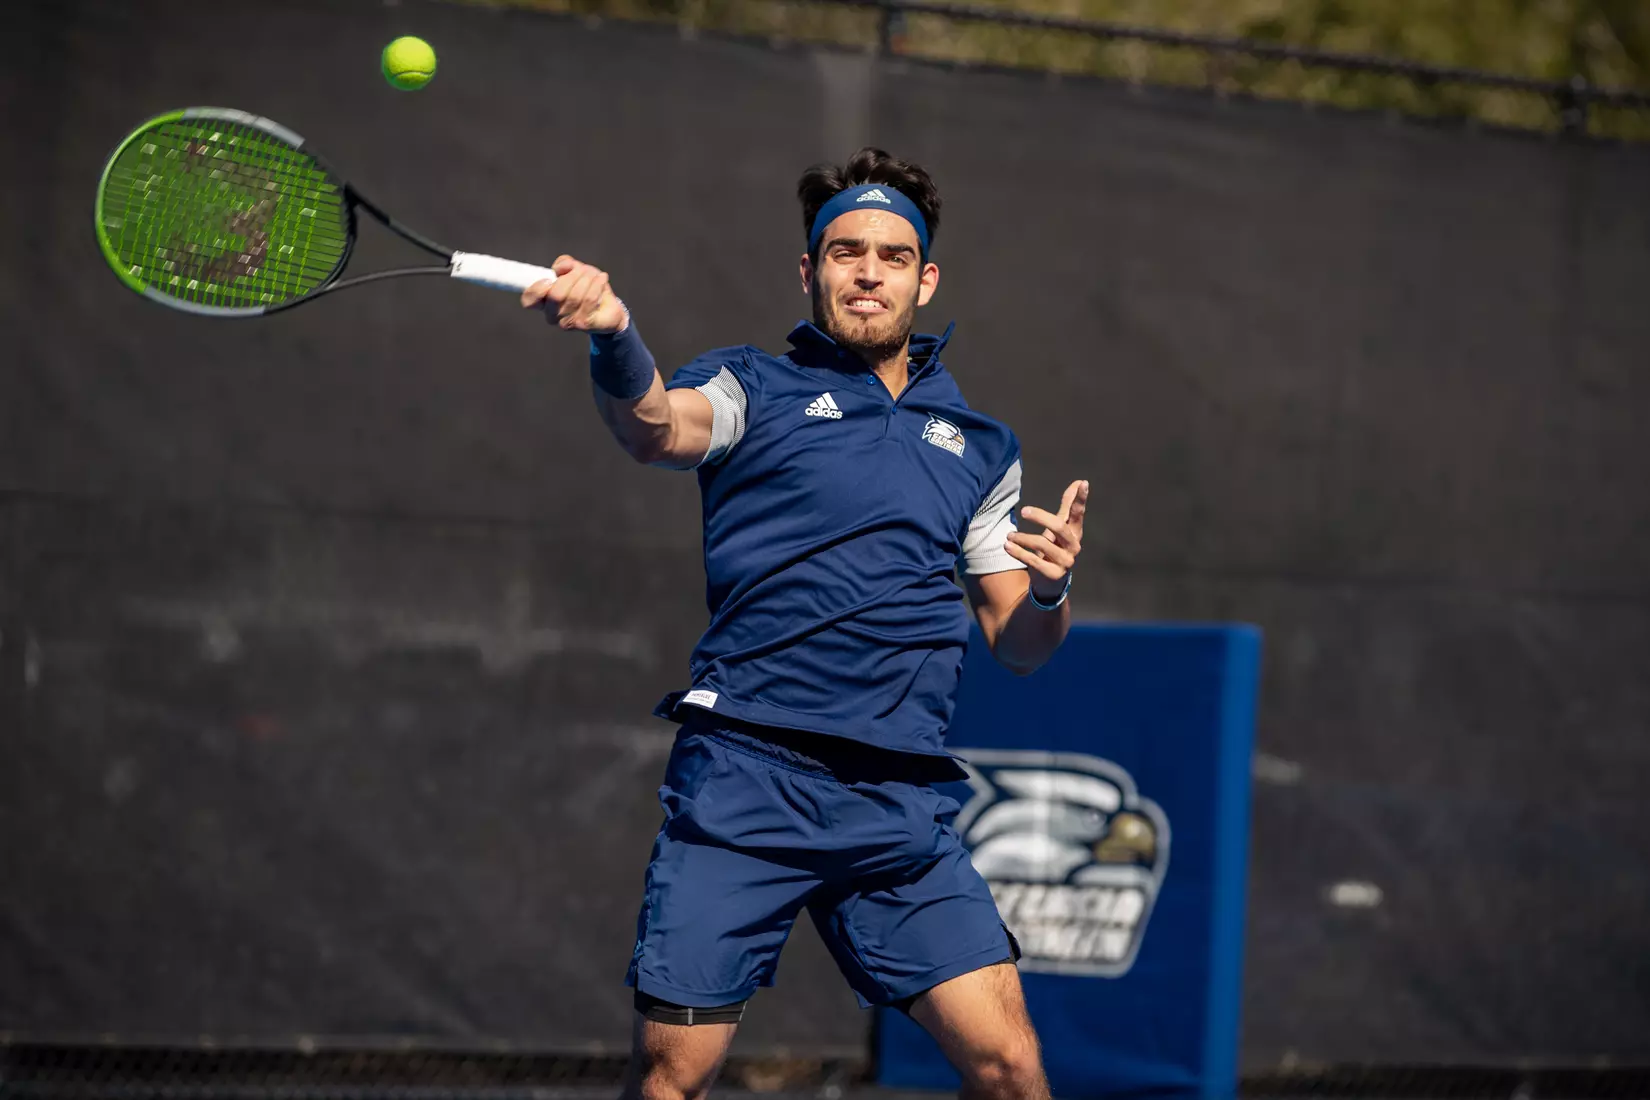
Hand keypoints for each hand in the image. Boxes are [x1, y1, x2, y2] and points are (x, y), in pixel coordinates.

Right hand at [521, 255, 627, 332]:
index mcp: (543, 302)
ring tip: (594, 274)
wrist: (608, 307)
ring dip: (587, 278)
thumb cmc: (585, 287)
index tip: (550, 278)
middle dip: (572, 276)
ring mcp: (567, 322)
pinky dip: (597, 285)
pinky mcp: (584, 324)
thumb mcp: (573, 270)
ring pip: (575, 296)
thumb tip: (561, 267)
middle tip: (583, 270)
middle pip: (556, 295)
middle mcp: (552, 315)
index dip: (537, 288)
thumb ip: (564, 264)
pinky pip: (589, 300)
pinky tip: (602, 279)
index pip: (529, 301)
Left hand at [1006, 479, 1087, 600]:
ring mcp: (1065, 561)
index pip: (1078, 513)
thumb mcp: (1060, 527)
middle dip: (1040, 516)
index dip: (1081, 499)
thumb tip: (1079, 481)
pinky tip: (1007, 546)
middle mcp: (1074, 546)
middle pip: (1059, 526)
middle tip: (1023, 510)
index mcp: (1075, 532)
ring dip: (1022, 538)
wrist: (1050, 581)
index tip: (1083, 483)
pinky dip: (1018, 552)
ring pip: (1042, 544)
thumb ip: (1067, 506)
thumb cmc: (1055, 547)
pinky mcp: (1053, 574)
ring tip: (1008, 535)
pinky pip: (1033, 561)